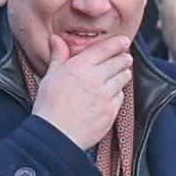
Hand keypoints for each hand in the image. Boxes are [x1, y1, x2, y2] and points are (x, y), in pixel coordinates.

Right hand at [31, 33, 133, 151]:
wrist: (55, 135)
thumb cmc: (49, 106)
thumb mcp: (50, 76)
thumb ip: (58, 57)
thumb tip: (56, 40)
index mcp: (80, 67)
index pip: (104, 49)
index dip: (116, 43)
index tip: (124, 41)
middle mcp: (95, 79)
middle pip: (118, 63)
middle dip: (124, 58)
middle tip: (126, 57)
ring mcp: (105, 96)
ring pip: (122, 79)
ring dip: (124, 73)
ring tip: (124, 72)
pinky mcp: (110, 112)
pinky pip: (120, 97)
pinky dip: (119, 93)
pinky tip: (116, 92)